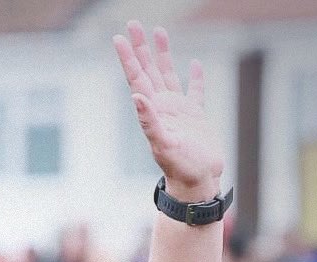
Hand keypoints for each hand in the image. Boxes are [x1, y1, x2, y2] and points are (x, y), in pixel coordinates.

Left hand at [113, 22, 223, 201]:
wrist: (198, 183)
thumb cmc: (180, 168)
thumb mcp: (164, 144)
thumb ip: (150, 122)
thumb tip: (137, 97)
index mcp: (154, 111)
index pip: (137, 79)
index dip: (128, 58)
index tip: (119, 38)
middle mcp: (163, 107)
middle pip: (148, 71)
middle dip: (141, 48)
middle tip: (133, 24)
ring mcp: (179, 111)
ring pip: (168, 74)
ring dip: (162, 54)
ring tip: (158, 31)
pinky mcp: (195, 116)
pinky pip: (194, 91)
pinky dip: (194, 77)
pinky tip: (194, 63)